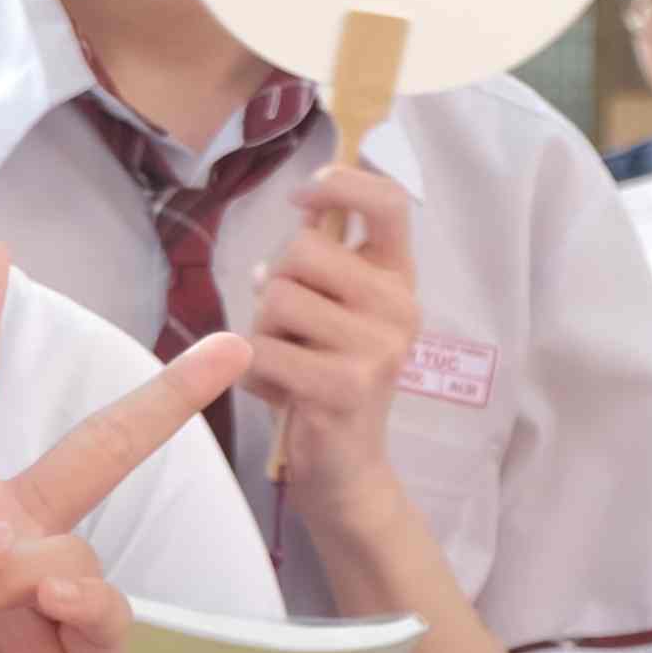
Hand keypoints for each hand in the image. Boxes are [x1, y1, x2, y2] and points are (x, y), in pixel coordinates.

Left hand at [239, 164, 422, 513]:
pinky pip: (262, 349)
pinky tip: (279, 392)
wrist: (347, 468)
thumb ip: (321, 262)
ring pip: (276, 298)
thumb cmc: (327, 378)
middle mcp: (398, 308)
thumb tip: (302, 211)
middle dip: (274, 283)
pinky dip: (253, 372)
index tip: (303, 197)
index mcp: (398, 280)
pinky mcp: (345, 387)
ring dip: (261, 331)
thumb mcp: (332, 312)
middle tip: (288, 327)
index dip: (342, 184)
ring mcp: (377, 349)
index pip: (389, 202)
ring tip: (286, 362)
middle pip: (303, 250)